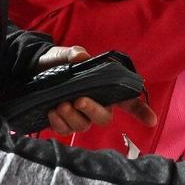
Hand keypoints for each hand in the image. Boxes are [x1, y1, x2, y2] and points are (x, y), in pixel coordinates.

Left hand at [34, 45, 158, 132]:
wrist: (33, 71)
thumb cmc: (58, 63)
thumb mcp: (65, 54)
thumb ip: (74, 54)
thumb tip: (82, 56)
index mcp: (103, 89)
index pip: (127, 102)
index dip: (140, 111)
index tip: (151, 120)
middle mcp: (95, 105)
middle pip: (104, 117)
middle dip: (93, 111)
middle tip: (79, 100)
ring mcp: (79, 116)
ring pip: (83, 125)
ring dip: (73, 117)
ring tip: (60, 104)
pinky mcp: (63, 123)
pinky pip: (65, 130)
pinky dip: (59, 123)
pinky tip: (52, 112)